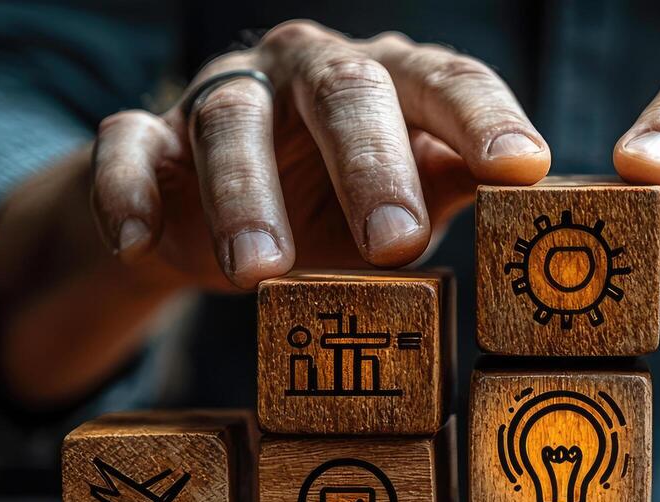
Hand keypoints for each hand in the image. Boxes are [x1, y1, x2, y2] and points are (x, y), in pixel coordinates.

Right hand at [92, 20, 550, 289]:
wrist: (219, 223)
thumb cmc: (340, 208)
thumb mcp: (407, 203)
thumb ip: (456, 190)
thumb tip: (535, 200)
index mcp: (386, 79)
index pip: (442, 83)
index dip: (484, 119)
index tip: (522, 167)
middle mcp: (305, 72)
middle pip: (342, 93)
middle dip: (369, 165)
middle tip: (395, 244)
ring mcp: (222, 97)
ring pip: (230, 121)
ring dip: (244, 195)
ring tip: (262, 272)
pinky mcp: (146, 138)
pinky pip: (125, 146)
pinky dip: (126, 192)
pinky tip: (142, 243)